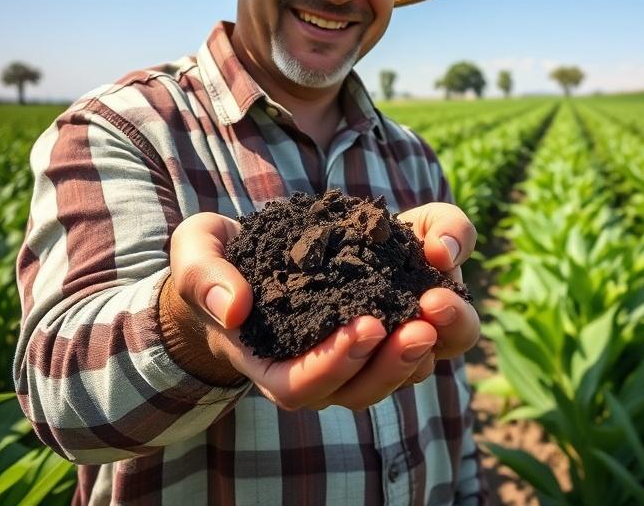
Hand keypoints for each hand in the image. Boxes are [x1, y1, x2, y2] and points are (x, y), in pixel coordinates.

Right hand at [161, 205, 477, 411]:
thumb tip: (235, 308)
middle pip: (361, 392)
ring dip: (425, 347)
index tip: (365, 326)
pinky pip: (419, 339)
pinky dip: (438, 317)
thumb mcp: (197, 251)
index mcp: (269, 363)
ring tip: (441, 306)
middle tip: (421, 326)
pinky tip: (446, 281)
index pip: (299, 387)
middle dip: (393, 365)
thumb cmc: (220, 260)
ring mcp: (356, 351)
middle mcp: (318, 369)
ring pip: (399, 374)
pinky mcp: (386, 322)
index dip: (333, 365)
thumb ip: (204, 276)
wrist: (250, 253)